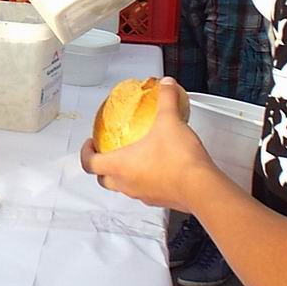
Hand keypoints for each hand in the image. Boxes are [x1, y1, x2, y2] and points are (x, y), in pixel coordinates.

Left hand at [79, 78, 222, 212]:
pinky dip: (143, 181)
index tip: (90, 143)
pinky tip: (157, 168)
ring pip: (123, 187)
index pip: (89, 163)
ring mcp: (142, 195)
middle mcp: (126, 184)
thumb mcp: (169, 120)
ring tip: (133, 157)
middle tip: (108, 151)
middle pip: (103, 179)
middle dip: (102, 166)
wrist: (200, 187)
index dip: (86, 153)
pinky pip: (143, 191)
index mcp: (119, 165)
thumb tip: (166, 85)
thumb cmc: (178, 159)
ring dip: (122, 175)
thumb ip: (166, 99)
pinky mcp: (158, 200)